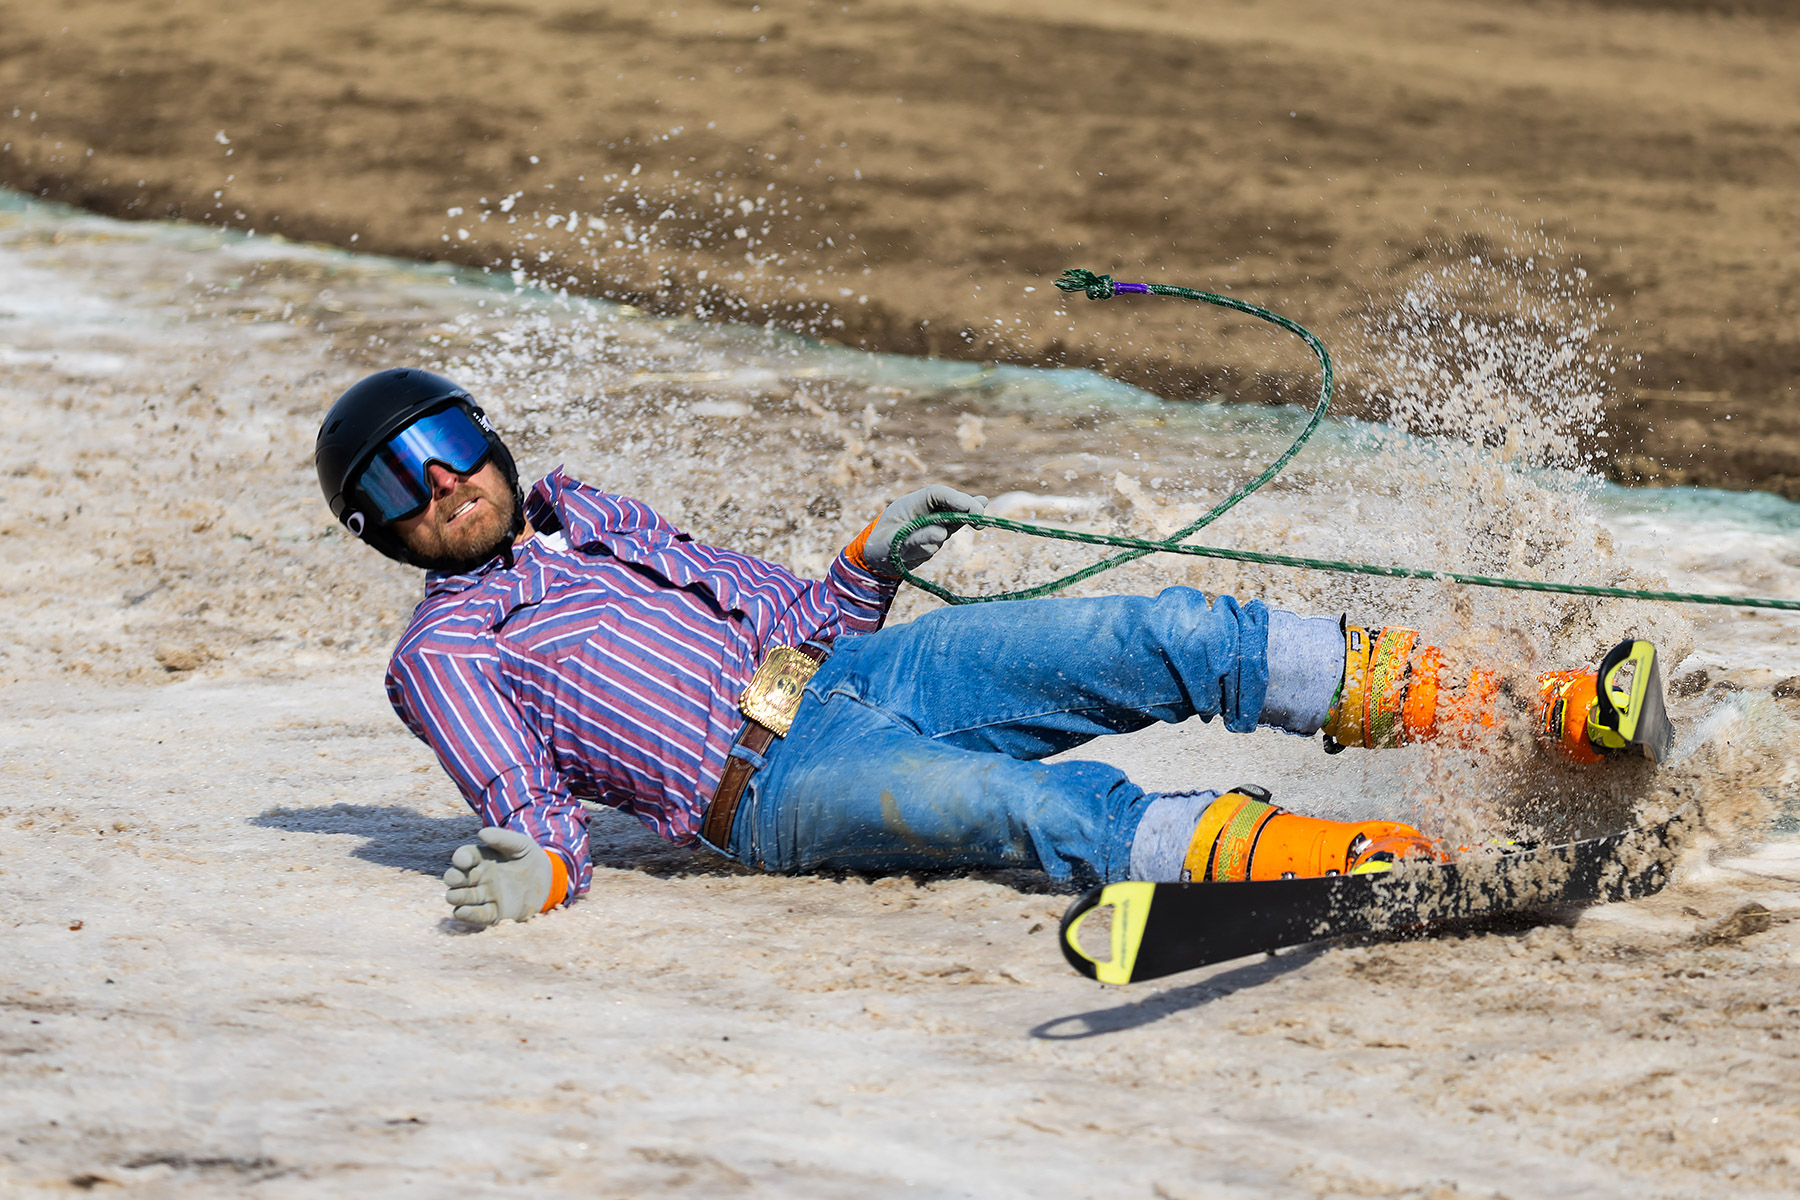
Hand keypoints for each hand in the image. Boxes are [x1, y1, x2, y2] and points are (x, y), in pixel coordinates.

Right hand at [443, 827, 553, 926]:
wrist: (548, 881)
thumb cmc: (530, 858)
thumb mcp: (521, 844)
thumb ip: (503, 838)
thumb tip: (481, 833)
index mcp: (480, 858)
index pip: (463, 856)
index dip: (460, 858)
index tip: (464, 861)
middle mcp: (477, 878)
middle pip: (454, 878)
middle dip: (453, 879)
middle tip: (459, 879)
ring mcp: (483, 896)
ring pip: (459, 898)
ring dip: (456, 897)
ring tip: (457, 896)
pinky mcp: (493, 913)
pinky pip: (475, 916)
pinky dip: (466, 915)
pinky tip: (463, 912)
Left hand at [860, 484, 987, 576]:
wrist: (880, 559)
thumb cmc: (882, 548)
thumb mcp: (893, 545)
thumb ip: (916, 539)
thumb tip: (941, 533)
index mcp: (911, 504)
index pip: (936, 494)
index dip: (955, 498)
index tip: (970, 508)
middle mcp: (925, 509)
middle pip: (951, 500)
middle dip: (968, 506)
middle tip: (979, 520)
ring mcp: (934, 520)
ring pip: (956, 514)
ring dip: (967, 516)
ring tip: (977, 523)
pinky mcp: (940, 531)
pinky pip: (954, 527)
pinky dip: (964, 524)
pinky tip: (977, 522)